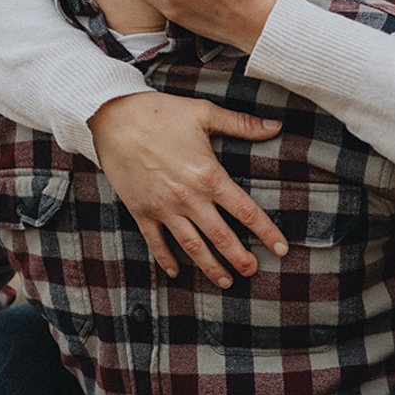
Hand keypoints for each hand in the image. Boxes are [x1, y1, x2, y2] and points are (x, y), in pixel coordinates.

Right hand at [88, 90, 288, 286]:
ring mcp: (164, 208)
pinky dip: (166, 259)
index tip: (282, 249)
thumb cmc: (160, 113)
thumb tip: (276, 126)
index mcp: (209, 176)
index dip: (267, 232)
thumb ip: (242, 125)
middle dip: (241, 258)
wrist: (113, 118)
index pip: (246, 211)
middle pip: (222, 237)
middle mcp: (189, 198)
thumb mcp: (204, 113)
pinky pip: (156, 242)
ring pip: (193, 246)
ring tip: (226, 281)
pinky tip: (175, 272)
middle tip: (254, 271)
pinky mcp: (141, 211)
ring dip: (211, 267)